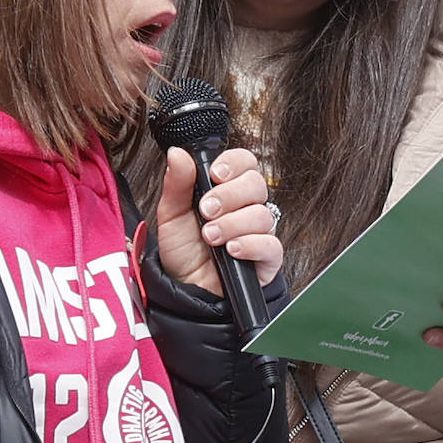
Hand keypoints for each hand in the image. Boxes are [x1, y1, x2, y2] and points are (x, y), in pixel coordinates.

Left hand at [155, 146, 282, 293]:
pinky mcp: (267, 258)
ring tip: (210, 237)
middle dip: (229, 195)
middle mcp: (246, 207)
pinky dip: (249, 244)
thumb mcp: (172, 215)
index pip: (244, 162)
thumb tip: (177, 153)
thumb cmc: (183, 251)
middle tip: (206, 210)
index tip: (215, 174)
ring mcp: (259, 231)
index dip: (234, 163)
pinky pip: (271, 244)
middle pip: (256, 184)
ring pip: (262, 214)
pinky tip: (231, 250)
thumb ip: (177, 183)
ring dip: (232, 224)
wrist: (186, 289)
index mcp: (227, 190)